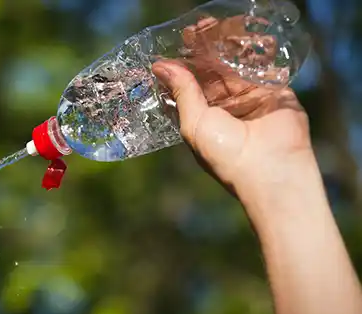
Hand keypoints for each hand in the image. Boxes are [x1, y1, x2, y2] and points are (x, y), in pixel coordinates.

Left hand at [151, 19, 315, 208]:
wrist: (270, 168)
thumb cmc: (225, 154)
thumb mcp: (194, 122)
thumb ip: (182, 91)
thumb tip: (160, 65)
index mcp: (203, 116)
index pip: (192, 82)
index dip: (186, 62)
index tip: (180, 40)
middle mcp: (226, 106)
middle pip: (215, 70)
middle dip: (207, 48)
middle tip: (201, 26)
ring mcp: (251, 98)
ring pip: (238, 65)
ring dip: (231, 45)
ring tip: (223, 24)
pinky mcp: (275, 92)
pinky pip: (266, 66)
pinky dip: (259, 50)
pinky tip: (250, 34)